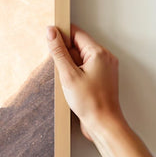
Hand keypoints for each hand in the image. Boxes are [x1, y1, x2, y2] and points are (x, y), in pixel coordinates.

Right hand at [46, 24, 124, 142]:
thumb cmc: (90, 103)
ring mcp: (105, 68)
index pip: (77, 33)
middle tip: (61, 71)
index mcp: (99, 53)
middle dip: (66, 55)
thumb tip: (51, 32)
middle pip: (79, 46)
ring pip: (82, 58)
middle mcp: (105, 58)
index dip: (62, 35)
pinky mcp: (102, 78)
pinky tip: (73, 86)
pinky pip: (86, 68)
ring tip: (69, 82)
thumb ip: (58, 52)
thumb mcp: (68, 75)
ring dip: (70, 66)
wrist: (103, 124)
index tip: (50, 40)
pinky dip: (77, 74)